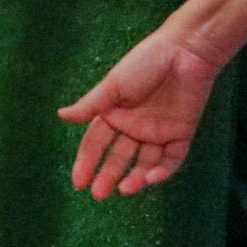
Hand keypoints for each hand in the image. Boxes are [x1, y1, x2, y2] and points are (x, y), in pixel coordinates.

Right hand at [58, 27, 224, 198]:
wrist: (185, 52)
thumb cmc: (145, 63)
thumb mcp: (113, 85)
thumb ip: (91, 105)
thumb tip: (61, 116)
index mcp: (113, 113)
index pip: (96, 143)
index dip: (86, 162)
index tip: (78, 183)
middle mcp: (133, 126)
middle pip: (118, 157)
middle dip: (107, 175)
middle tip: (98, 194)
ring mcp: (158, 131)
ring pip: (144, 162)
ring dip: (134, 177)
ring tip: (124, 190)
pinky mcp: (181, 133)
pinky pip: (171, 158)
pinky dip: (162, 170)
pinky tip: (150, 177)